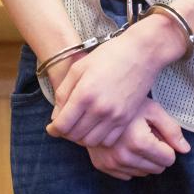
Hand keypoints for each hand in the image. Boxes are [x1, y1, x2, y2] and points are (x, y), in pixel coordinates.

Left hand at [49, 15, 187, 146]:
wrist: (142, 52)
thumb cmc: (110, 54)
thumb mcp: (79, 67)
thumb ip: (64, 92)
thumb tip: (57, 114)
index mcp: (84, 93)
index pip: (62, 125)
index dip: (53, 129)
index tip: (52, 127)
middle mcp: (99, 108)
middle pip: (74, 136)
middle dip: (66, 133)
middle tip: (66, 124)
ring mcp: (115, 115)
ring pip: (90, 141)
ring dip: (81, 137)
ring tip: (81, 126)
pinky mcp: (127, 118)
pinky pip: (108, 141)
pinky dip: (99, 138)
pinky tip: (96, 127)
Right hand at [86, 99, 190, 180]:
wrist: (97, 103)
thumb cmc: (128, 103)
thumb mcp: (154, 110)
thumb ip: (172, 130)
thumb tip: (185, 149)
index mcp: (138, 142)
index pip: (168, 159)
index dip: (168, 146)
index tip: (160, 135)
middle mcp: (123, 156)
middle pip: (156, 169)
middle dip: (157, 154)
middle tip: (148, 135)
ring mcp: (111, 163)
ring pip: (142, 174)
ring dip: (144, 160)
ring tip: (136, 139)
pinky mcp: (102, 166)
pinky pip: (126, 175)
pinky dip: (130, 164)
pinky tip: (125, 147)